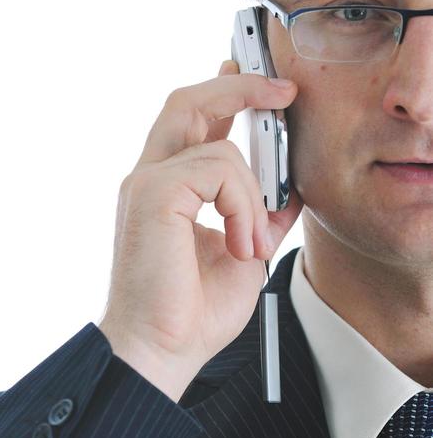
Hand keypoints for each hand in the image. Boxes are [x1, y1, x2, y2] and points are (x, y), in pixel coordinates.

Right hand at [98, 60, 303, 397]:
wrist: (161, 351)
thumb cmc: (192, 314)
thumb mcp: (246, 252)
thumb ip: (261, 213)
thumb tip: (290, 188)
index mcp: (168, 189)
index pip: (194, 121)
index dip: (229, 94)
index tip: (271, 91)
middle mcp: (150, 179)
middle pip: (188, 101)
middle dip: (239, 86)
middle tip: (283, 91)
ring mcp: (147, 183)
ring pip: (220, 146)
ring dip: (254, 195)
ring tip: (252, 243)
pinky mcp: (153, 194)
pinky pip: (218, 169)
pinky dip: (242, 205)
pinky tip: (240, 245)